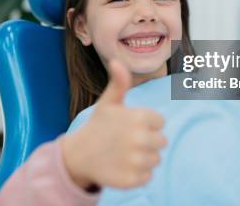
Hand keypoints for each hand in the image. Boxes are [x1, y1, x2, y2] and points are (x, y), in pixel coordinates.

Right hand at [61, 60, 167, 189]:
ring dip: (143, 158)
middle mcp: (139, 139)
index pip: (159, 122)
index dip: (146, 123)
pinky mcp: (133, 180)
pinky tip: (122, 166)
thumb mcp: (108, 102)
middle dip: (147, 141)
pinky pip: (148, 177)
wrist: (78, 155)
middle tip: (127, 141)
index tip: (129, 125)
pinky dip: (138, 174)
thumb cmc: (97, 126)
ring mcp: (136, 161)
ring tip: (124, 153)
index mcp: (138, 117)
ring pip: (155, 159)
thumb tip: (117, 61)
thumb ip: (119, 82)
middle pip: (161, 142)